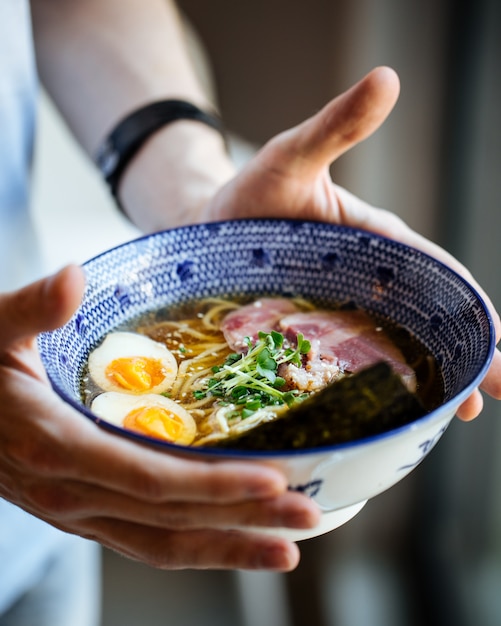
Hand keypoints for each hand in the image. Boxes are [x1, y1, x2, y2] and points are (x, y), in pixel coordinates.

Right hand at [0, 266, 318, 570]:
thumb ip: (33, 307)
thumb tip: (72, 278)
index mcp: (55, 443)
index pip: (149, 476)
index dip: (212, 484)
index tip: (272, 480)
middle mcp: (72, 492)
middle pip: (170, 518)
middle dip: (242, 520)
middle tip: (307, 516)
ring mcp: (78, 511)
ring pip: (161, 543)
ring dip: (227, 547)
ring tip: (286, 547)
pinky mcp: (85, 513)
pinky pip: (146, 540)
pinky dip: (195, 546)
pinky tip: (233, 541)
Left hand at [205, 66, 500, 419]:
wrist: (203, 229)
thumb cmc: (249, 193)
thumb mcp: (290, 157)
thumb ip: (336, 128)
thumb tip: (387, 79)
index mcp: (377, 243)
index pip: (438, 275)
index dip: (472, 308)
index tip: (498, 345)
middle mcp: (366, 283)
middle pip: (427, 321)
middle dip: (465, 356)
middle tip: (490, 400)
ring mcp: (338, 313)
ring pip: (394, 349)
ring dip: (428, 380)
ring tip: (456, 418)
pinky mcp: (309, 335)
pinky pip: (349, 364)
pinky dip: (376, 385)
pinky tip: (390, 414)